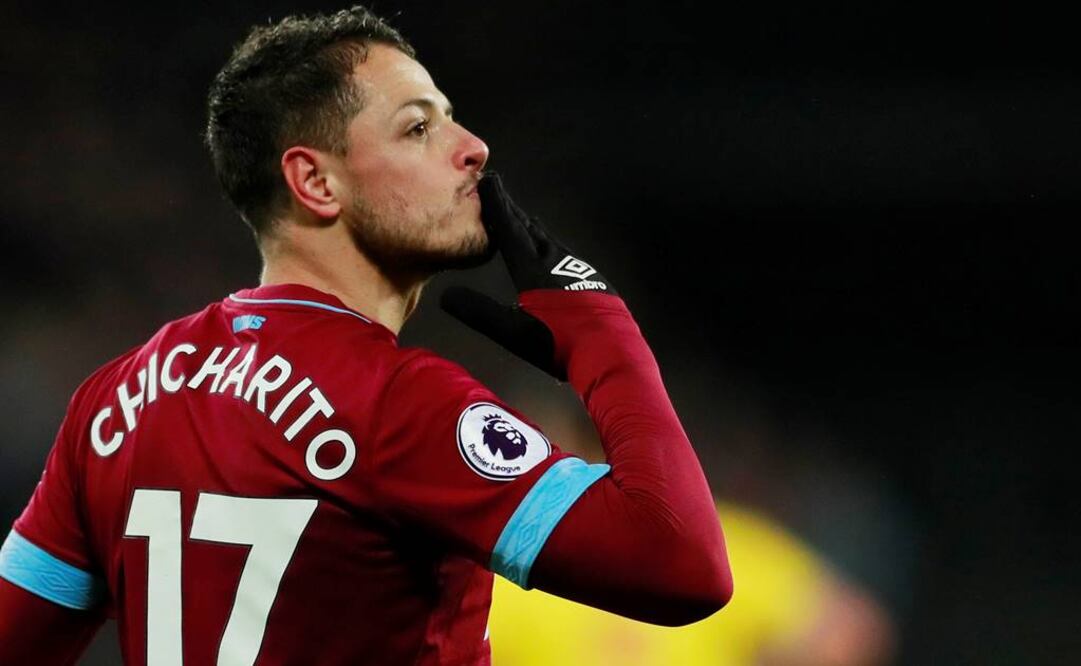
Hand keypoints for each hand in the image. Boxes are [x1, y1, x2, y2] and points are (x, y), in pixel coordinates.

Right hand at [441, 173, 615, 379]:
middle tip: (500, 192)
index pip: (509, 229)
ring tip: (523, 219)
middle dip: (512, 210)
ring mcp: (576, 268)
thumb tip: (445, 295)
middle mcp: (554, 260)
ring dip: (532, 227)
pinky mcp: (592, 279)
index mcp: (532, 268)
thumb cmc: (559, 342)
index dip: (497, 204)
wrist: (611, 350)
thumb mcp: (512, 332)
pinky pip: (565, 253)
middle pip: (529, 229)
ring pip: (549, 240)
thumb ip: (478, 312)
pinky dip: (551, 245)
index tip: (489, 181)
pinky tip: (554, 252)